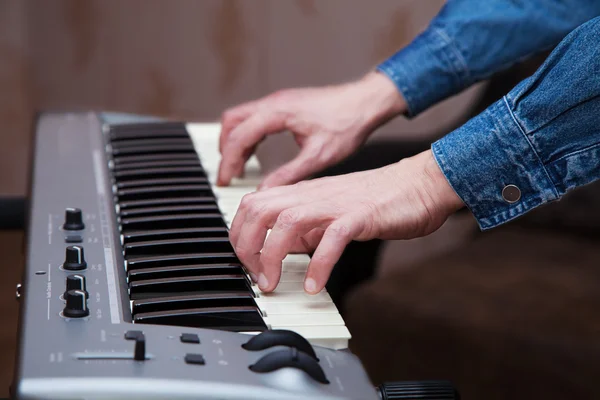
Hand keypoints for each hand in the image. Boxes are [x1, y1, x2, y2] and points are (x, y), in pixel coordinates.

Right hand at [217, 72, 406, 188]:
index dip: (229, 161)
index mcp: (278, 113)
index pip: (239, 136)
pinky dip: (248, 135)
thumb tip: (266, 192)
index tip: (225, 181)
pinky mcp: (285, 104)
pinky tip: (255, 153)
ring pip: (240, 117)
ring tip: (239, 167)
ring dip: (235, 141)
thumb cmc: (348, 124)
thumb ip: (289, 174)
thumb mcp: (318, 156)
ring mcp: (278, 101)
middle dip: (226, 150)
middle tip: (228, 174)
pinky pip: (254, 117)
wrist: (367, 102)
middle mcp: (274, 102)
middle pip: (231, 122)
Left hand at [229, 150, 464, 293]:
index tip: (246, 262)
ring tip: (273, 284)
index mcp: (303, 193)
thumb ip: (307, 226)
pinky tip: (315, 286)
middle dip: (246, 247)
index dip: (239, 234)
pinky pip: (331, 239)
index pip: (253, 204)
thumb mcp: (332, 210)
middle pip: (258, 210)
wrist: (419, 184)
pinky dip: (318, 265)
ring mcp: (335, 204)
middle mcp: (313, 195)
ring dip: (272, 257)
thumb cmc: (379, 199)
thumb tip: (286, 248)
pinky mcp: (360, 216)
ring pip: (286, 222)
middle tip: (255, 276)